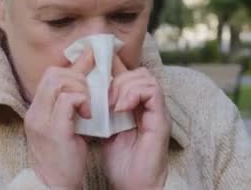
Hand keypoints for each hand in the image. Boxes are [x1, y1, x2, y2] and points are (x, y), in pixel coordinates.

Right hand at [24, 49, 93, 188]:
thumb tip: (89, 80)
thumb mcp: (68, 124)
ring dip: (81, 89)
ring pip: (59, 82)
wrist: (55, 186)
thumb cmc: (65, 158)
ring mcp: (41, 121)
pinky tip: (88, 115)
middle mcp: (35, 112)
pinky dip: (81, 101)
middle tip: (91, 94)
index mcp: (37, 110)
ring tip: (89, 106)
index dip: (74, 68)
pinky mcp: (53, 129)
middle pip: (54, 74)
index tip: (93, 65)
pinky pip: (67, 99)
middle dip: (78, 77)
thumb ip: (74, 101)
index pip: (51, 74)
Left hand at [102, 55, 170, 188]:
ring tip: (111, 106)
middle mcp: (150, 106)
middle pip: (138, 72)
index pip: (129, 74)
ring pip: (145, 77)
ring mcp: (157, 111)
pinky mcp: (161, 119)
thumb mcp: (105, 129)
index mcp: (138, 106)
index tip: (95, 82)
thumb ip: (103, 110)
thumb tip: (88, 92)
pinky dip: (133, 94)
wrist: (133, 185)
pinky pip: (152, 91)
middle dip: (116, 79)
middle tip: (103, 99)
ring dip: (123, 87)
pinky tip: (120, 109)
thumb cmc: (121, 162)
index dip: (112, 72)